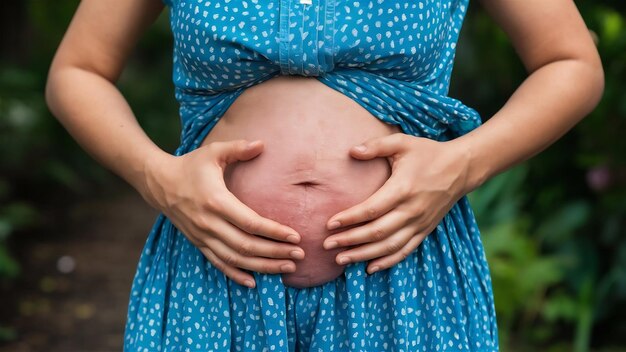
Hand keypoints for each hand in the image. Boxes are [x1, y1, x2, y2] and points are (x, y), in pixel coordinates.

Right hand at [142, 140, 304, 287]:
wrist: (159, 182)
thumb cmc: (191, 165)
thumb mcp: (213, 152)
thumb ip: (238, 148)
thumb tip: (262, 144)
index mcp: (216, 201)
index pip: (250, 223)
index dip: (274, 232)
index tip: (295, 236)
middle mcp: (209, 223)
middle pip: (246, 246)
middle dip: (275, 253)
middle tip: (299, 256)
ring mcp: (202, 236)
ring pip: (235, 259)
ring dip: (263, 267)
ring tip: (287, 269)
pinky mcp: (198, 243)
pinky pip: (218, 264)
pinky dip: (236, 275)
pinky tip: (254, 282)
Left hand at [322, 133, 471, 273]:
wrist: (462, 168)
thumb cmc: (428, 153)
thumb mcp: (402, 143)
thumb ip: (376, 146)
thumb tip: (352, 151)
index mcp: (403, 188)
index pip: (371, 209)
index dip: (349, 218)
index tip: (329, 223)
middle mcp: (411, 210)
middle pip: (376, 232)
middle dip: (350, 240)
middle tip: (327, 244)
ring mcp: (420, 223)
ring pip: (389, 246)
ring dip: (363, 255)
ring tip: (341, 259)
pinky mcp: (425, 230)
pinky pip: (405, 250)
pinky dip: (387, 262)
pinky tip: (369, 268)